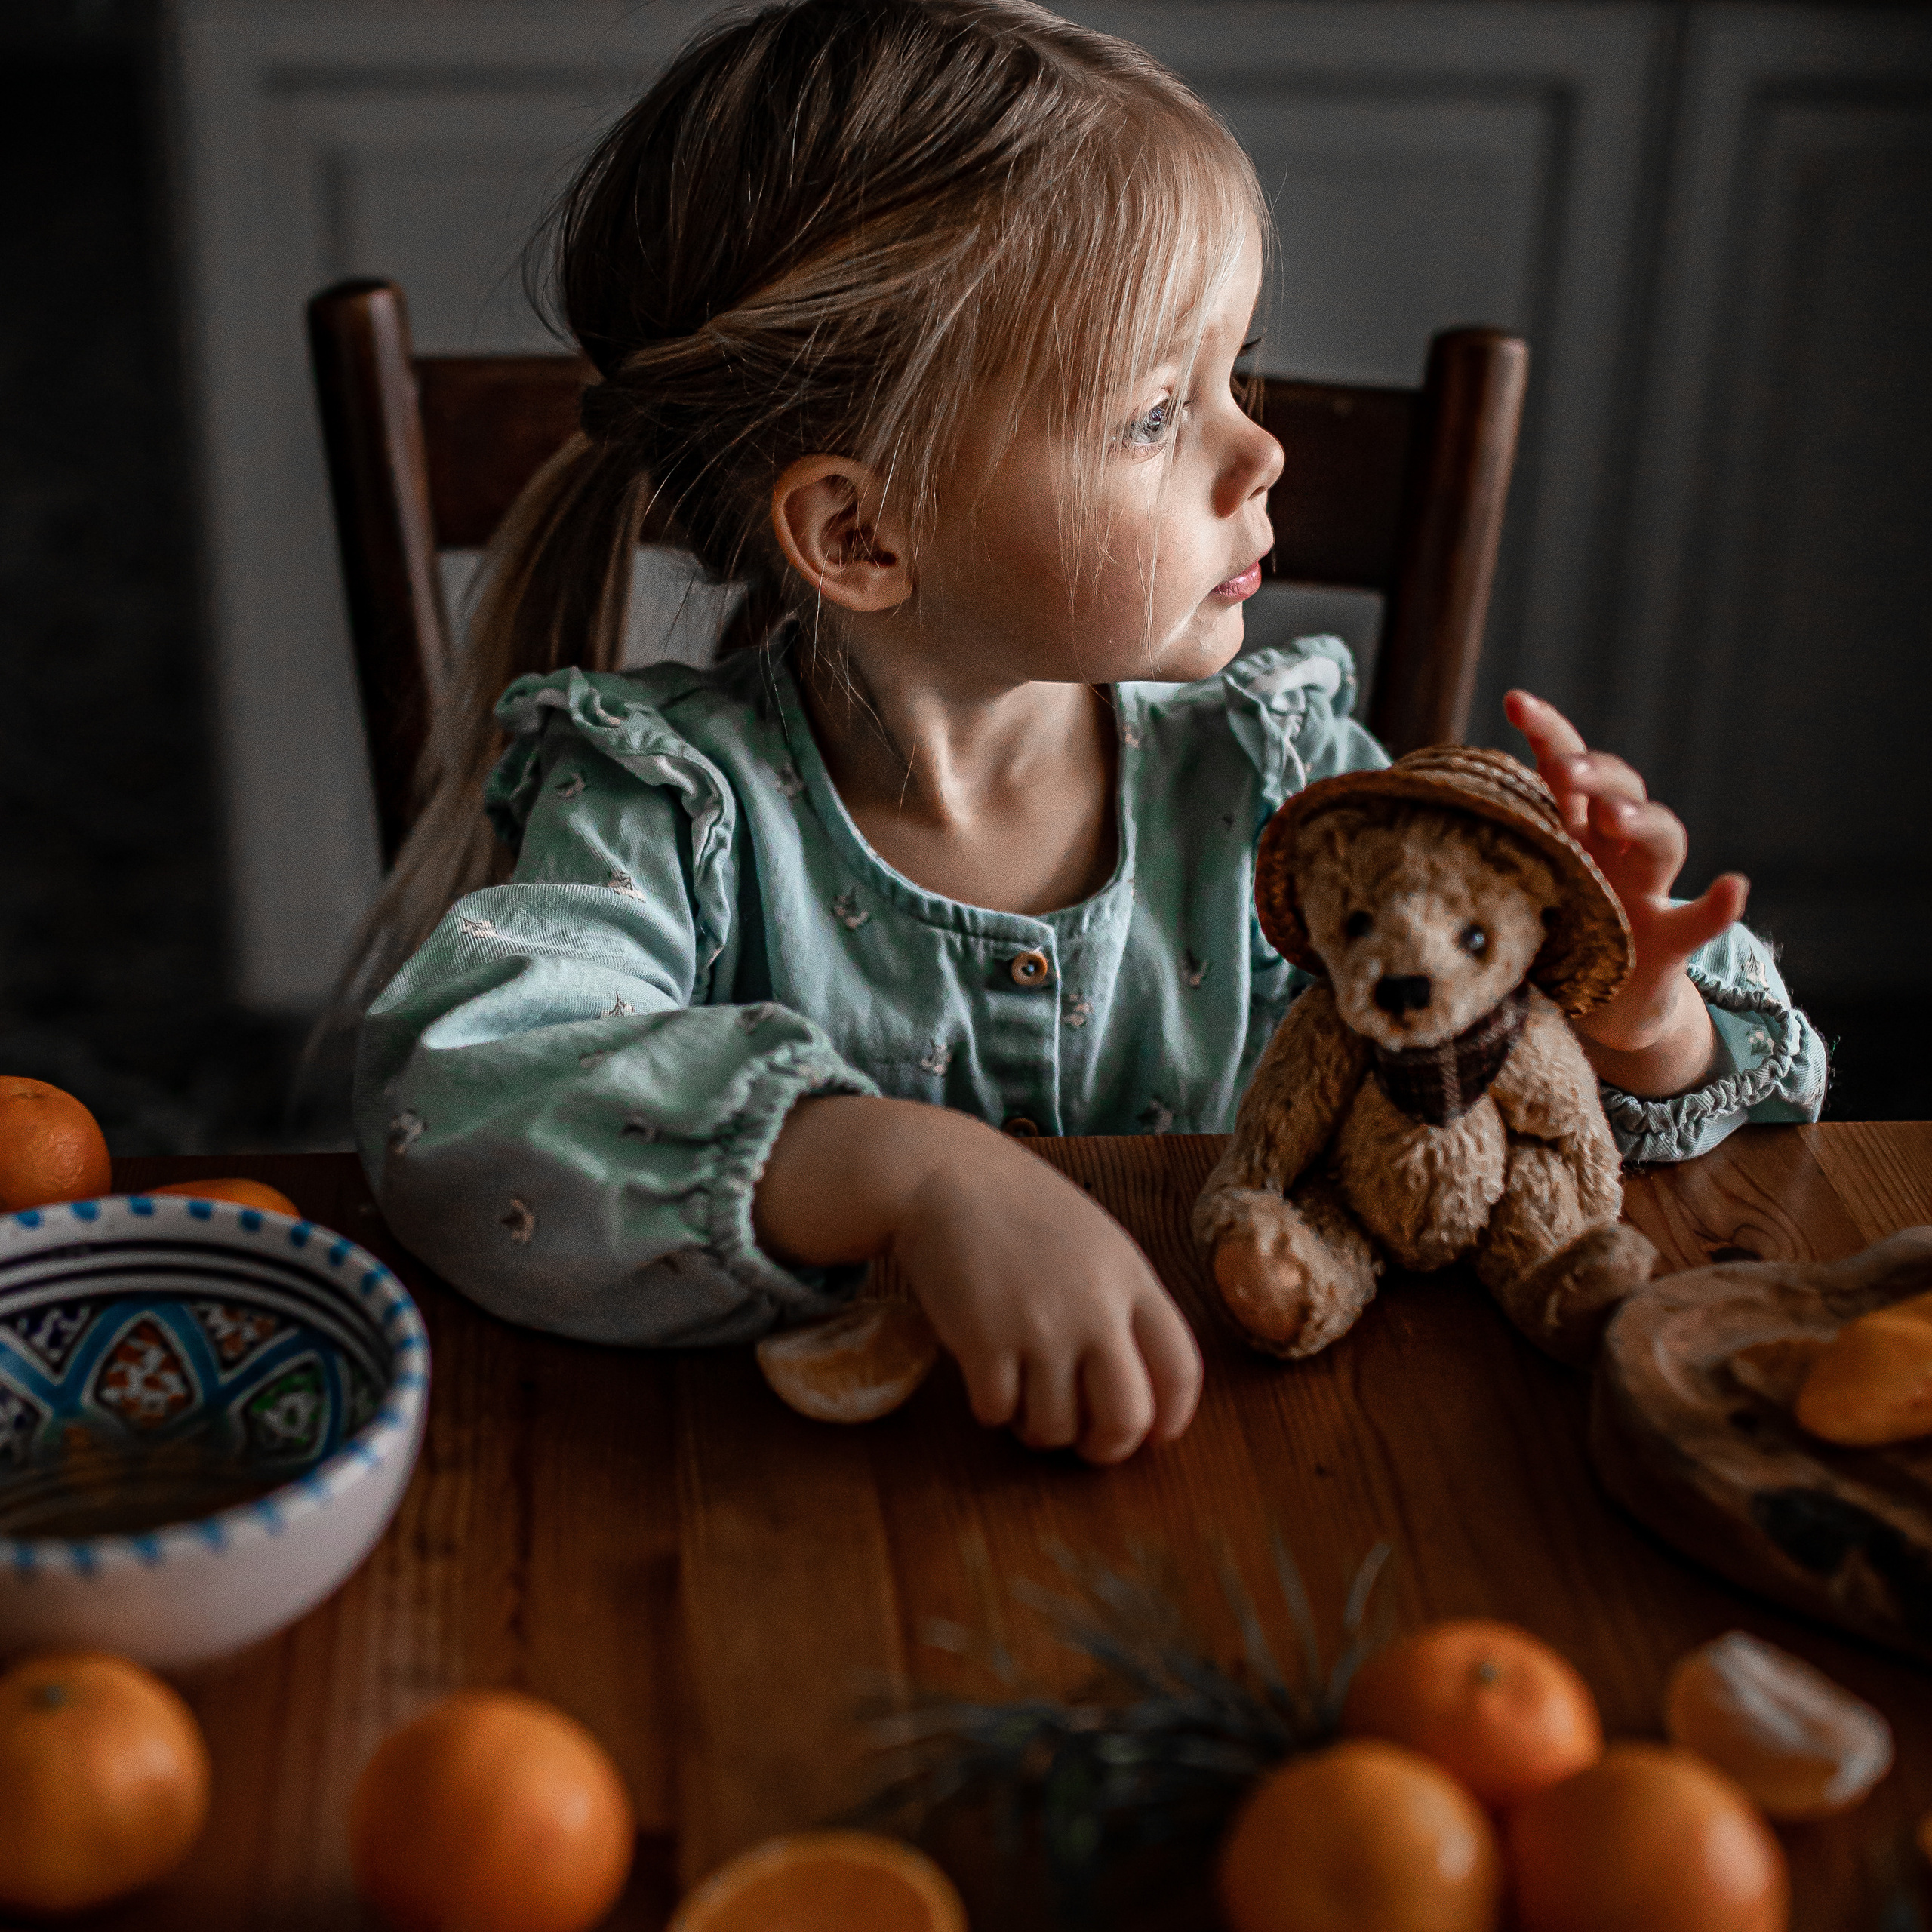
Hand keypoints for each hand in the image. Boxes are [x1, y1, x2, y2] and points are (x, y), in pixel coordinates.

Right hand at [754, 1097, 1201, 1462]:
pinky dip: (992, 1408)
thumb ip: (1121, 1304)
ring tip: (1023, 1396)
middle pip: (1127, 1418)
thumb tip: (1138, 1389)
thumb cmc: (1020, 1210)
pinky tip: (985, 1374)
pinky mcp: (984, 1340)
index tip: (1151, 1433)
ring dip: (1038, 1428)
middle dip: (1105, 1446)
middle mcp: (1096, 1307)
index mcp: (1133, 1278)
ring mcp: (1041, 1326)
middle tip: (1083, 1442)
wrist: (943, 1175)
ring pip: (1057, 1427)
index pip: (1181, 1371)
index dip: (1171, 1418)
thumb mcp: (1096, 1242)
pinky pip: (998, 1412)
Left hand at [1504, 690, 1742, 1092]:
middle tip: (1562, 771)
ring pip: (1663, 839)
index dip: (1546, 729)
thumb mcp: (1504, 892)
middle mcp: (1614, 848)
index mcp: (1570, 828)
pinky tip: (1734, 887)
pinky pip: (1702, 918)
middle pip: (1617, 789)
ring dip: (1642, 822)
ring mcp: (1648, 890)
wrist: (1598, 1008)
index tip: (1515, 700)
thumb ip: (1469, 858)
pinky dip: (1720, 905)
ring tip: (1616, 820)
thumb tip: (1385, 828)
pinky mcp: (1670, 940)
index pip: (1562, 763)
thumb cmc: (1544, 937)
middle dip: (1593, 773)